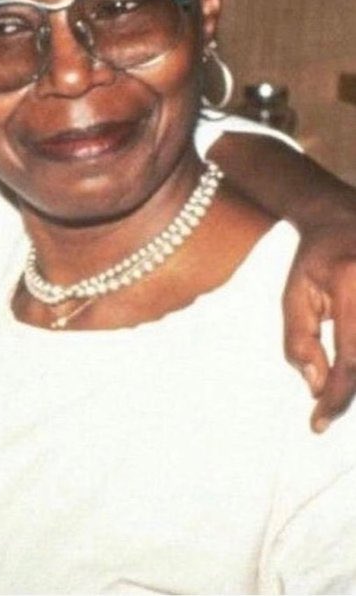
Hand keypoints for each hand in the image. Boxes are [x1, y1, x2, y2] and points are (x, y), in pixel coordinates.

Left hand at [283, 220, 355, 432]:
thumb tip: (314, 387)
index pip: (351, 355)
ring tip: (333, 397)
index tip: (317, 423)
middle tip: (324, 415)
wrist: (346, 220)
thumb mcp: (294, 294)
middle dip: (348, 393)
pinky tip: (344, 374)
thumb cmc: (315, 262)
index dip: (336, 394)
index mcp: (350, 282)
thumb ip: (298, 339)